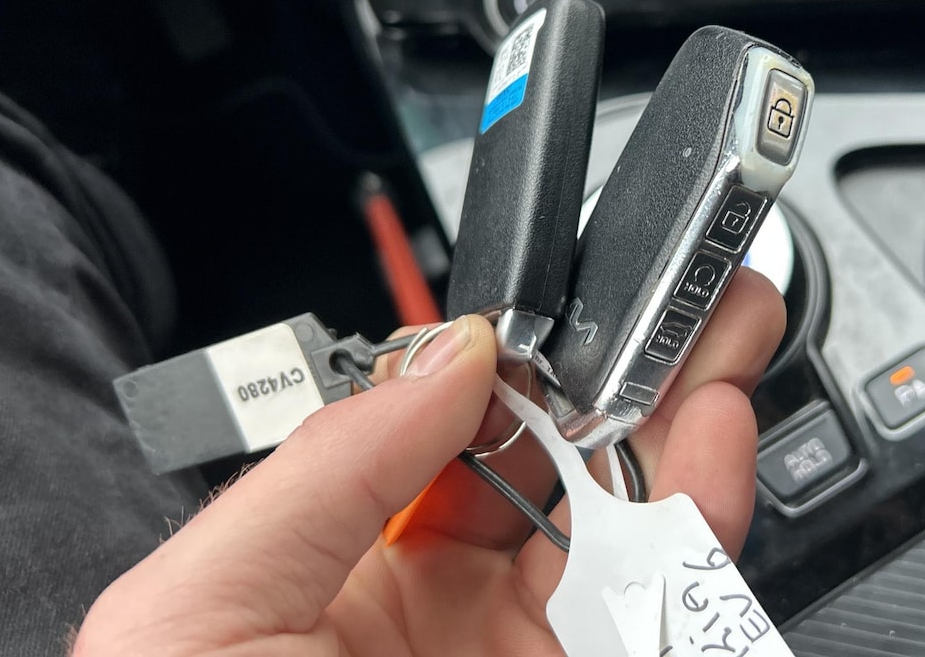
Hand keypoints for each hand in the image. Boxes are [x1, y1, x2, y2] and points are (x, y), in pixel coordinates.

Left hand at [74, 269, 785, 655]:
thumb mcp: (207, 611)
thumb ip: (331, 465)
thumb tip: (445, 351)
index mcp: (342, 580)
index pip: (449, 443)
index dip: (513, 369)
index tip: (560, 313)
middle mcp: (448, 624)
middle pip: (560, 474)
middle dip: (627, 381)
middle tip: (677, 301)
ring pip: (634, 535)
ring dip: (684, 432)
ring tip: (716, 347)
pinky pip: (668, 612)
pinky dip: (704, 525)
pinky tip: (717, 449)